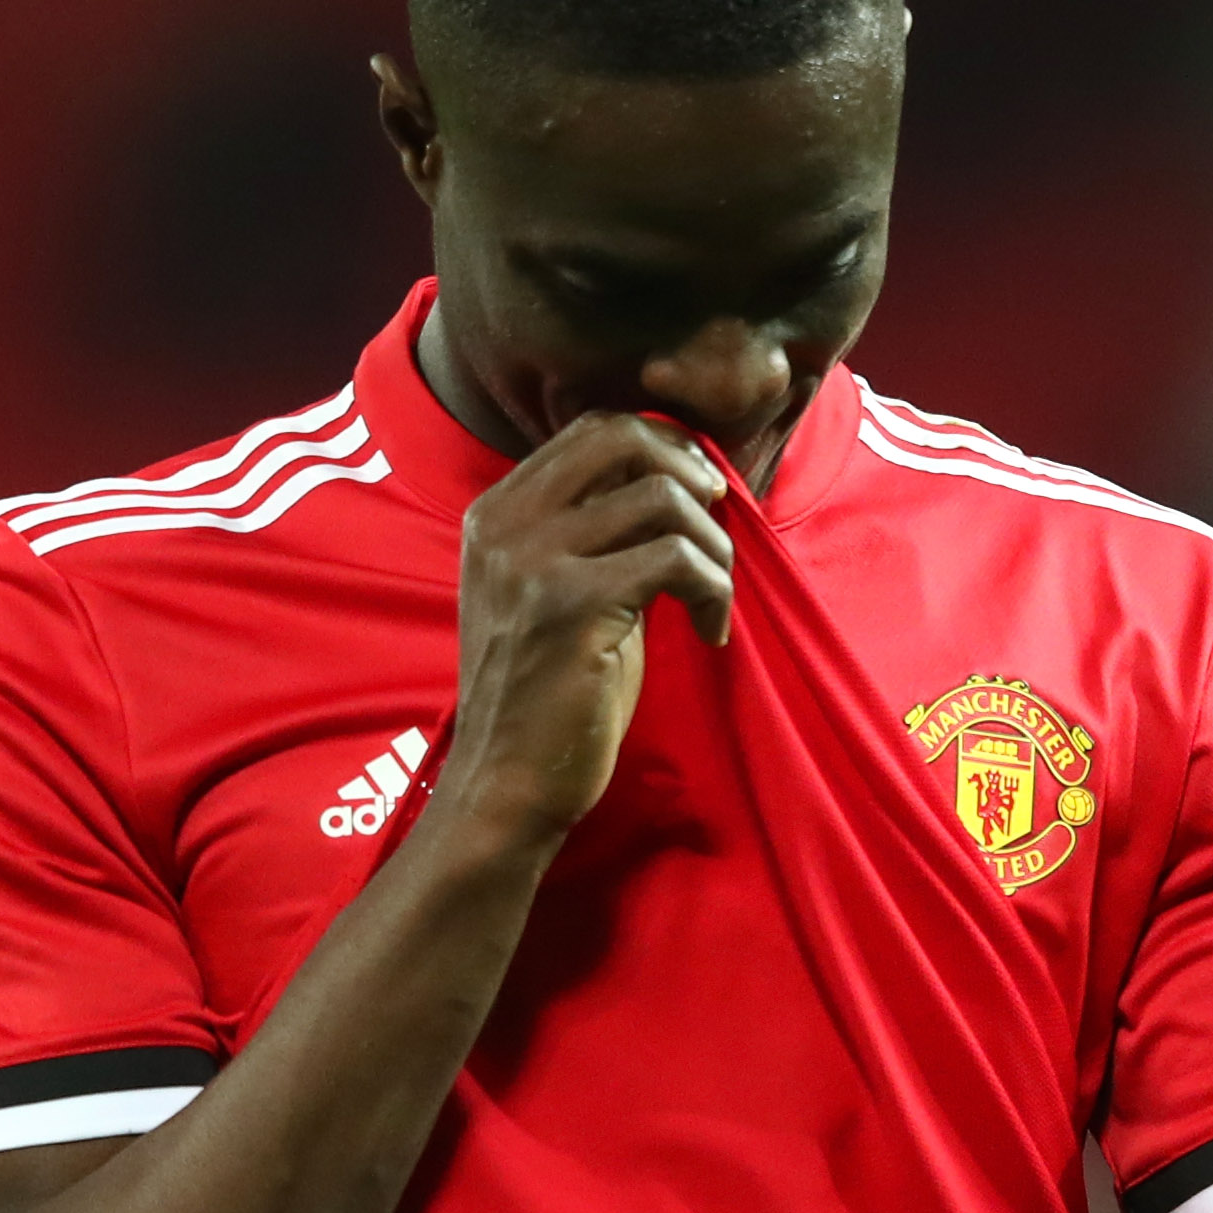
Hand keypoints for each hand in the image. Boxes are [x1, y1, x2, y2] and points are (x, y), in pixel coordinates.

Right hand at [436, 411, 735, 850]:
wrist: (507, 783)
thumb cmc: (547, 695)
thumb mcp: (555, 592)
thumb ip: (594, 533)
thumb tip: (677, 481)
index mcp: (497, 513)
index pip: (593, 429)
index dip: (663, 448)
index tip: (697, 498)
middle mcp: (506, 524)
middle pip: (624, 437)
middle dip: (691, 474)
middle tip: (715, 532)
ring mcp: (533, 561)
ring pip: (663, 498)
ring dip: (713, 547)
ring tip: (713, 599)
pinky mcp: (572, 605)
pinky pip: (676, 560)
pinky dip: (712, 592)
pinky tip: (709, 633)